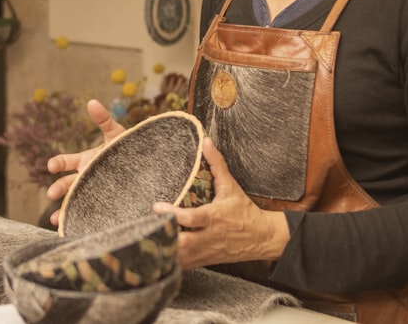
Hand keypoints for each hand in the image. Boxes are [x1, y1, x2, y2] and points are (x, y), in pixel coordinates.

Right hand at [44, 99, 125, 225]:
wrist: (147, 168)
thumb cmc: (128, 148)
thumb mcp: (116, 134)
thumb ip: (104, 120)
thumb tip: (92, 102)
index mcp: (86, 161)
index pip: (66, 162)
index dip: (57, 163)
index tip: (51, 166)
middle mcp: (86, 178)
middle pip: (67, 184)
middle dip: (57, 189)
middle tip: (51, 194)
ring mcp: (94, 192)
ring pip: (74, 202)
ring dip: (63, 210)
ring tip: (56, 219)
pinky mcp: (104, 205)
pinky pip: (89, 213)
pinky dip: (78, 220)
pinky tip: (72, 228)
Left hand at [153, 137, 289, 269]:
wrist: (262, 238)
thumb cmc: (244, 211)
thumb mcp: (231, 186)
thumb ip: (217, 164)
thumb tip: (206, 142)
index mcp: (215, 217)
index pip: (192, 219)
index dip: (173, 215)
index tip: (156, 206)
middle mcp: (209, 237)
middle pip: (183, 243)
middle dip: (165, 237)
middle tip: (145, 226)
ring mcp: (206, 252)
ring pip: (181, 258)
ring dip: (165, 250)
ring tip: (146, 239)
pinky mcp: (204, 261)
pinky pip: (184, 266)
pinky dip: (170, 261)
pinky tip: (158, 252)